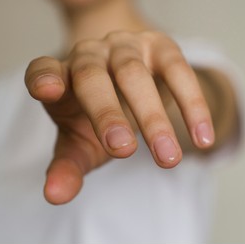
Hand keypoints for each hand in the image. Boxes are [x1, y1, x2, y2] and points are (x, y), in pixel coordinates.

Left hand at [25, 31, 214, 204]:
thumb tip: (54, 196)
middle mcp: (89, 55)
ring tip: (168, 159)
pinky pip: (178, 71)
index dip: (43, 78)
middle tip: (123, 150)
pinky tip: (202, 137)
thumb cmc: (97, 119)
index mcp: (61, 77)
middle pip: (91, 77)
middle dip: (107, 114)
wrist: (132, 91)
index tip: (47, 91)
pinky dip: (191, 105)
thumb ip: (67, 167)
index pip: (42, 71)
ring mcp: (124, 47)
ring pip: (134, 75)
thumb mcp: (81, 145)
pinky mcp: (160, 47)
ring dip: (153, 118)